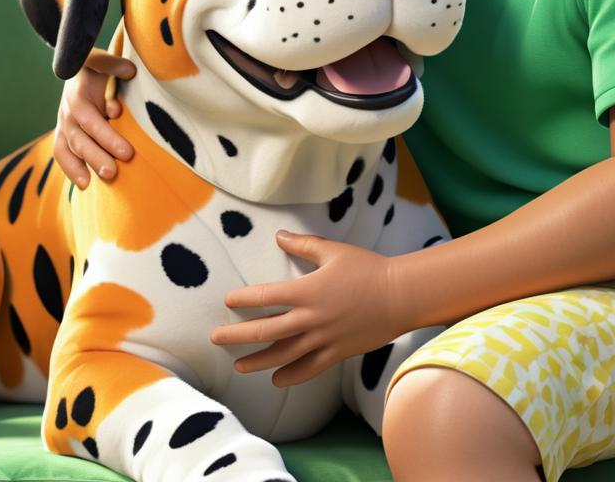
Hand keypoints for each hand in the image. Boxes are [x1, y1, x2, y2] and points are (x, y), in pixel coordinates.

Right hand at [54, 48, 136, 188]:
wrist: (77, 69)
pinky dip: (71, 169)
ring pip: (69, 149)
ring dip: (82, 167)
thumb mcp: (103, 59)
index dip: (105, 135)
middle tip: (114, 172)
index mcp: (77, 95)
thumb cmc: (98, 67)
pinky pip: (62, 154)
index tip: (126, 152)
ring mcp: (63, 124)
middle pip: (79, 138)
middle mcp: (67, 112)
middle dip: (97, 156)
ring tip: (95, 183)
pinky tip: (84, 185)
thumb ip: (113, 64)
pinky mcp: (63, 134)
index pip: (89, 119)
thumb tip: (129, 72)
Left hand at [210, 231, 402, 387]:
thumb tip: (279, 235)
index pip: (266, 297)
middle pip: (266, 330)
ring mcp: (323, 338)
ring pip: (283, 354)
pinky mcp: (337, 352)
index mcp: (308, 290)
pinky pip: (309, 369)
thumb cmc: (367, 268)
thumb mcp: (334, 251)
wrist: (399, 295)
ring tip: (239, 365)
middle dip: (237, 335)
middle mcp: (311, 318)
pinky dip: (291, 376)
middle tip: (215, 338)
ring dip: (258, 361)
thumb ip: (303, 245)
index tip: (228, 300)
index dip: (244, 299)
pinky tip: (277, 379)